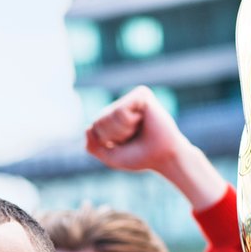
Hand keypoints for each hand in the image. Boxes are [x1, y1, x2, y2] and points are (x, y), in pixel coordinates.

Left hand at [85, 86, 227, 209]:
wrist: (163, 157)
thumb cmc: (140, 157)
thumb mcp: (111, 156)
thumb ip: (93, 147)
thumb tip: (87, 128)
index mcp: (113, 119)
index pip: (93, 128)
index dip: (106, 141)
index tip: (124, 143)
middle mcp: (121, 106)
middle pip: (98, 121)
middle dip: (114, 136)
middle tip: (133, 136)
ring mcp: (130, 98)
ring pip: (109, 116)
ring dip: (122, 130)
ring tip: (138, 128)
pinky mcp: (141, 94)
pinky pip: (121, 111)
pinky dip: (129, 122)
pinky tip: (142, 120)